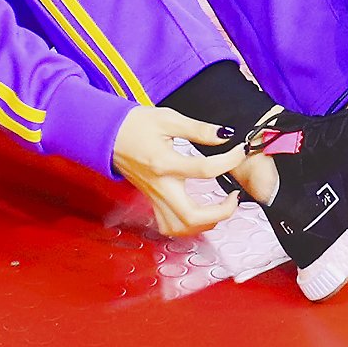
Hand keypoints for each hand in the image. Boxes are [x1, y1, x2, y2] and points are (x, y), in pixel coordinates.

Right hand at [112, 105, 244, 237]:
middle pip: (192, 216)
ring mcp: (154, 197)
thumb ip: (198, 129)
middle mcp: (159, 186)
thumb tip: (224, 136)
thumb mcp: (168, 118)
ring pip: (180, 228)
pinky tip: (197, 214)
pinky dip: (187, 227)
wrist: (108, 134)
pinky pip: (169, 225)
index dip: (229, 160)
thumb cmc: (135, 125)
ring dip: (206, 224)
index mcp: (164, 163)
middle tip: (234, 197)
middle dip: (222, 212)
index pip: (205, 170)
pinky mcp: (150, 201)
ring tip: (220, 208)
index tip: (239, 151)